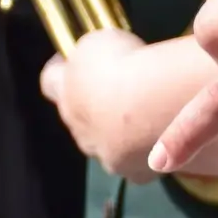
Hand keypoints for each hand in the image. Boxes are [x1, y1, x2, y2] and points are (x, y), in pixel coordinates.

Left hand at [37, 29, 170, 181]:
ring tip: (151, 118)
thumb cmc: (126, 66)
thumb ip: (90, 56)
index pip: (50, 82)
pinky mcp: (138, 173)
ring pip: (110, 147)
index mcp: (66, 94)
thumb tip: (96, 60)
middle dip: (94, 109)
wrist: (158, 107)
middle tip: (121, 92)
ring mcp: (108, 157)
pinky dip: (151, 153)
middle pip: (80, 120)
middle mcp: (80, 131)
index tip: (71, 60)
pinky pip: (141, 164)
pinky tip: (168, 139)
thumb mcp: (98, 43)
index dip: (60, 70)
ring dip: (123, 135)